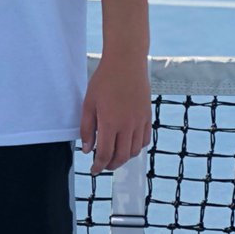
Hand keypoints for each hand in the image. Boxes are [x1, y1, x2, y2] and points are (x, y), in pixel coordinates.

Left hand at [81, 57, 151, 174]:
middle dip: (110, 165)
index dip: (98, 166)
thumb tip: (88, 149)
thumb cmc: (104, 80)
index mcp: (110, 123)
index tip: (93, 170)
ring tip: (113, 156)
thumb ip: (87, 128)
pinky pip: (144, 140)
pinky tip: (128, 145)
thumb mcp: (89, 103)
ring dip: (123, 158)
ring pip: (134, 151)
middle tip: (101, 166)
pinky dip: (136, 148)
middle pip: (121, 157)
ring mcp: (140, 122)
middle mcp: (128, 125)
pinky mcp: (147, 116)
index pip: (105, 154)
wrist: (126, 63)